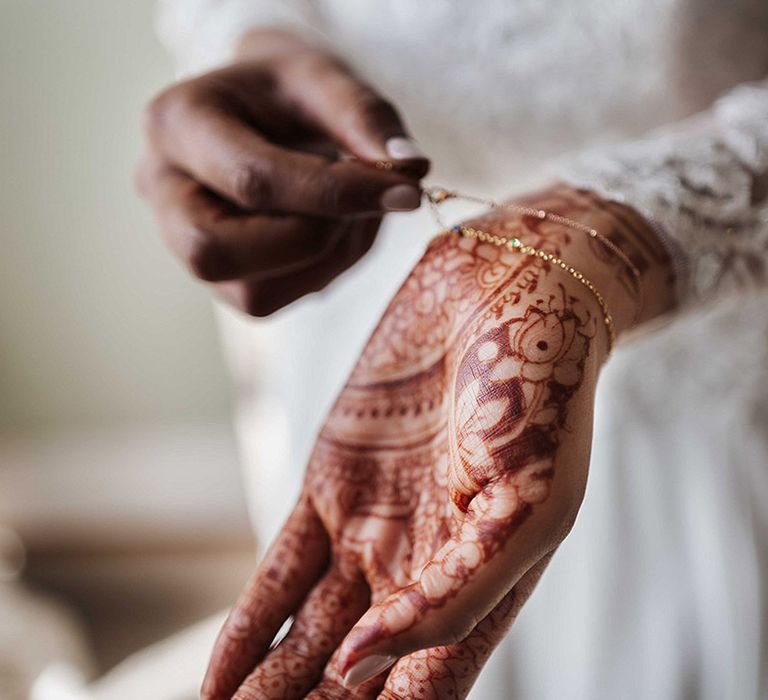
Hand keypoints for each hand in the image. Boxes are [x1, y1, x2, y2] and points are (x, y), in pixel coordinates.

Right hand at [137, 29, 428, 315]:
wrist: (261, 109)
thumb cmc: (288, 91)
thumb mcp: (326, 77)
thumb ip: (364, 116)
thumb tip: (409, 169)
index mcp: (177, 123)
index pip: (253, 180)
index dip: (336, 194)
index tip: (406, 191)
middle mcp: (163, 189)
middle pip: (217, 254)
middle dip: (309, 238)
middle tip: (358, 200)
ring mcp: (182, 241)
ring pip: (252, 294)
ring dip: (324, 260)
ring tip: (352, 210)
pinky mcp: (218, 276)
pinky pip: (270, 301)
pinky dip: (321, 272)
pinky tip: (334, 229)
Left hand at [202, 186, 673, 698]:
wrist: (509, 290)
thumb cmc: (542, 399)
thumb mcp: (523, 511)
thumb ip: (452, 599)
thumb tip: (360, 666)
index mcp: (481, 584)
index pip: (420, 691)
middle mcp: (422, 565)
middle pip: (354, 672)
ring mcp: (372, 526)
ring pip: (308, 632)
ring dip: (267, 690)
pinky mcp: (329, 481)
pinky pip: (281, 569)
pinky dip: (249, 623)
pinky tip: (217, 679)